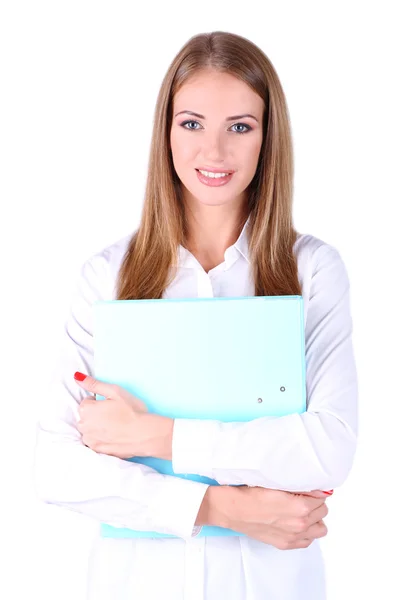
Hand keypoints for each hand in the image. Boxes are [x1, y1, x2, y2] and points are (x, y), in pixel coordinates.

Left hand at [74, 372, 148, 458]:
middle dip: (95, 414)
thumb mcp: (114, 391)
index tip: (111, 404)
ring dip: (96, 427)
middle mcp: (84, 425)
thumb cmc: (131, 410)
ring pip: (88, 430)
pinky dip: (100, 438)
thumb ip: (94, 384)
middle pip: (85, 416)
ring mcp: (90, 439)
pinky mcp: (97, 450)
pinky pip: (94, 441)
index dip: (99, 401)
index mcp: (86, 409)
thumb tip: (77, 377)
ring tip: (114, 426)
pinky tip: (113, 436)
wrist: (144, 434)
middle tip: (114, 414)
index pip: (86, 402)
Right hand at [214, 486, 328, 549]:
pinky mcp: (286, 544)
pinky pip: (308, 541)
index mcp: (300, 507)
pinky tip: (296, 523)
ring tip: (303, 512)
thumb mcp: (278, 484)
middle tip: (305, 498)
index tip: (310, 489)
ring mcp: (293, 537)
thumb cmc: (251, 494)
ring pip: (320, 529)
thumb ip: (300, 488)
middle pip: (323, 512)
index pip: (322, 498)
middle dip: (316, 504)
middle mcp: (300, 524)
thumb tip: (318, 490)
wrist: (234, 509)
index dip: (316, 492)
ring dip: (315, 519)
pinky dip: (307, 533)